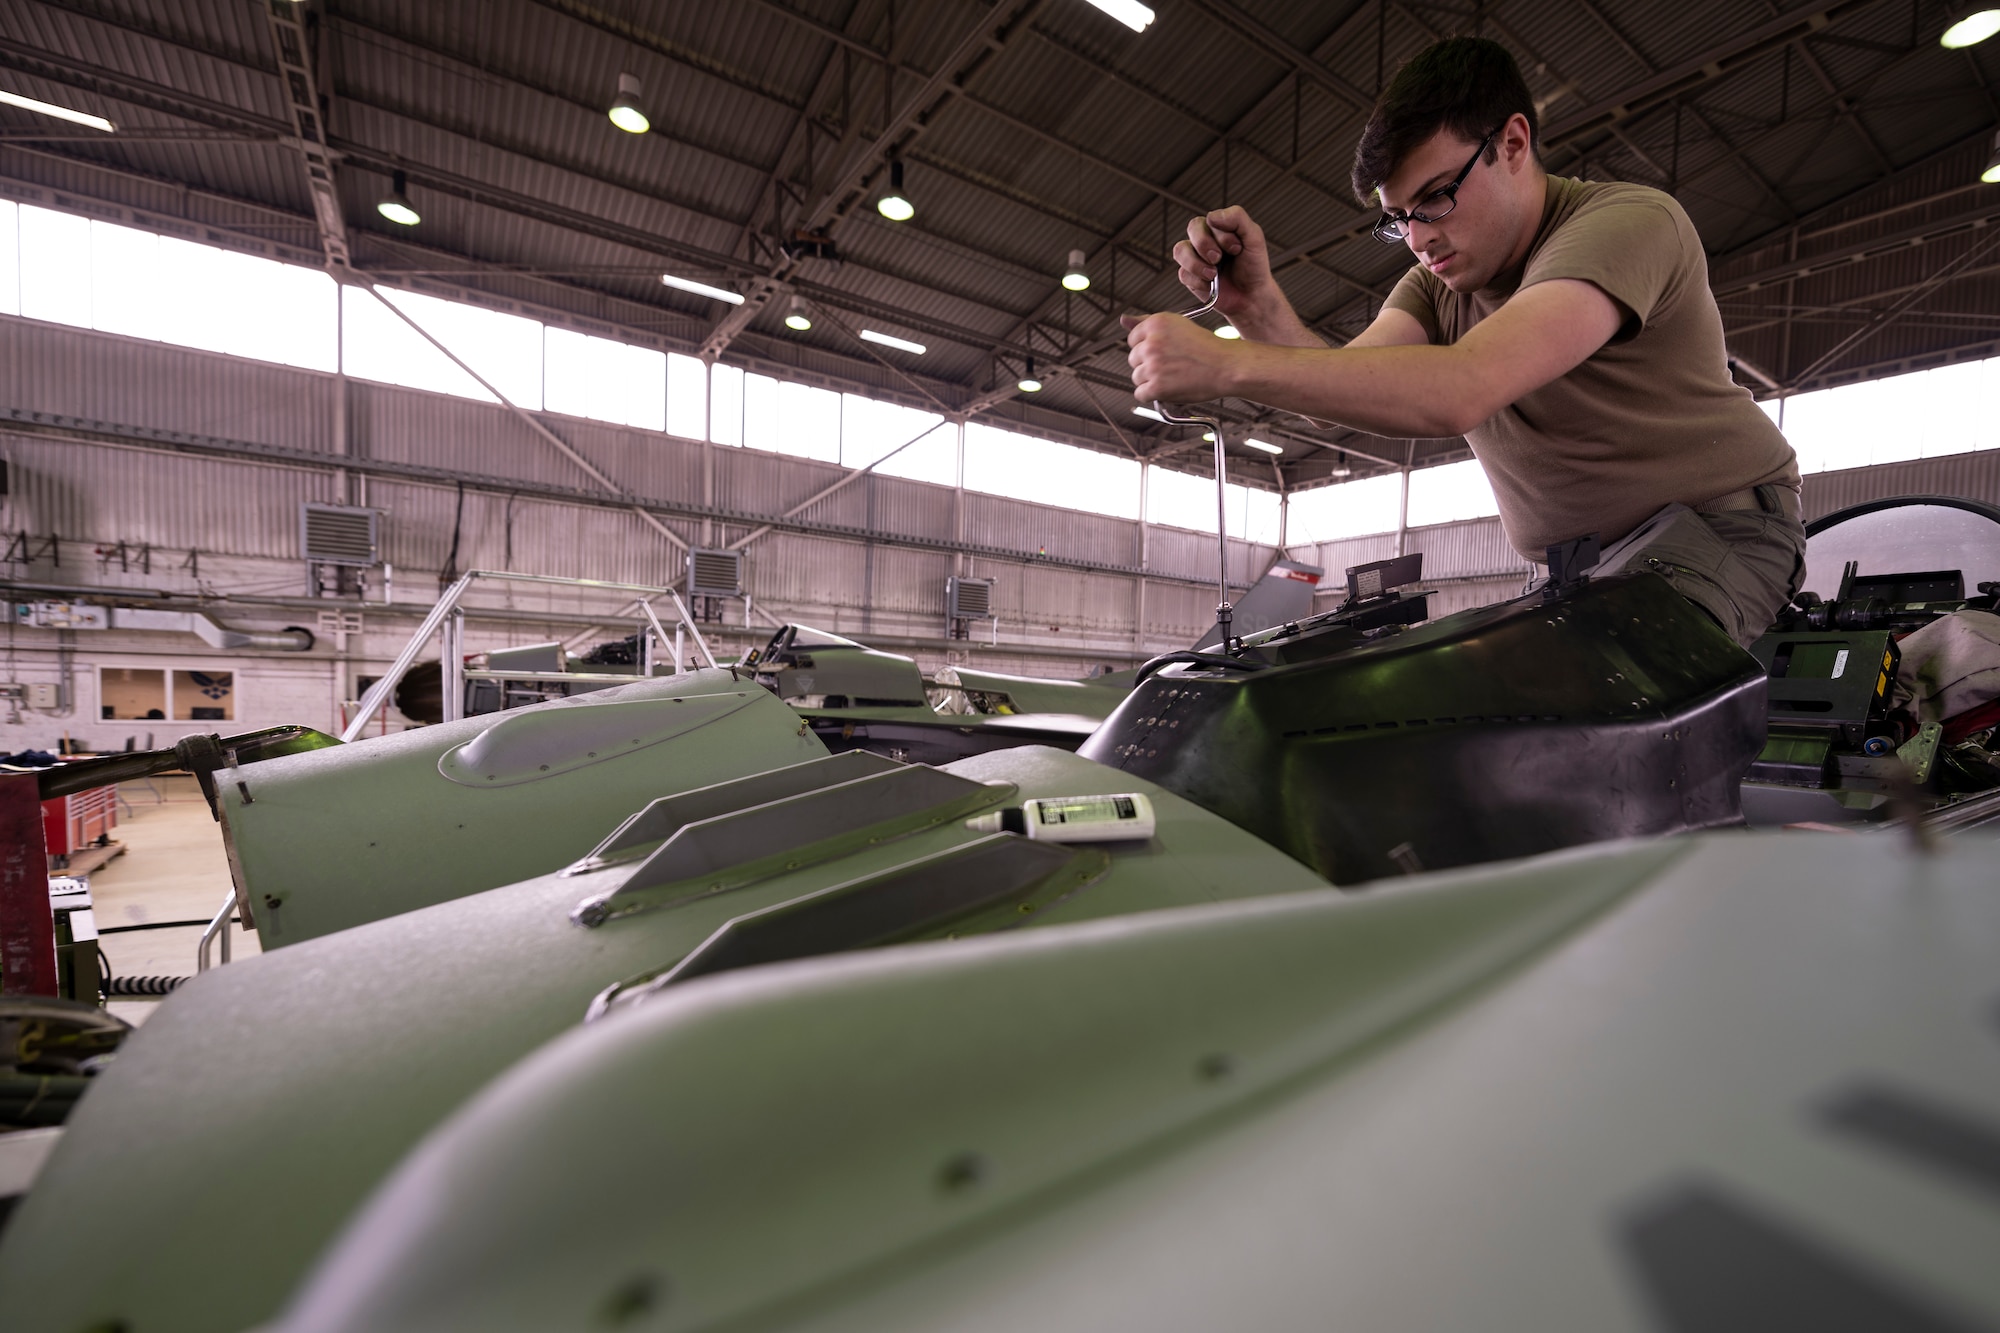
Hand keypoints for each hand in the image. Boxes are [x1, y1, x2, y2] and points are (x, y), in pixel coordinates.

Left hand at [1122, 312, 1235, 404]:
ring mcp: (1153, 366)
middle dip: (1148, 364)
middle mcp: (1152, 343)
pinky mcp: (1156, 387)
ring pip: (1136, 377)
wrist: (1227, 366)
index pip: (1133, 339)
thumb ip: (1147, 323)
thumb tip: (1124, 320)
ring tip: (1173, 376)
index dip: (1148, 348)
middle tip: (1171, 365)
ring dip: (1151, 380)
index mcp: (1156, 323)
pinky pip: (1140, 394)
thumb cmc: (1207, 348)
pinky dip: (1152, 395)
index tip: (1162, 352)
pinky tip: (1169, 387)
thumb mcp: (1177, 325)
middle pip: (1133, 359)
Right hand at [1175, 206, 1278, 323]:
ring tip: (1214, 274)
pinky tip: (1211, 285)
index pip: (1209, 219)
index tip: (1237, 249)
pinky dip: (1198, 281)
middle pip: (1193, 228)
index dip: (1221, 235)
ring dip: (1197, 264)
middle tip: (1219, 259)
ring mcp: (1194, 257)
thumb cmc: (1253, 267)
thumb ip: (1237, 218)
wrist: (1251, 296)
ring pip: (1181, 250)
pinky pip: (1183, 273)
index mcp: (1220, 228)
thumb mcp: (1254, 237)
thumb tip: (1211, 216)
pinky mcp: (1189, 276)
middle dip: (1205, 245)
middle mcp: (1205, 239)